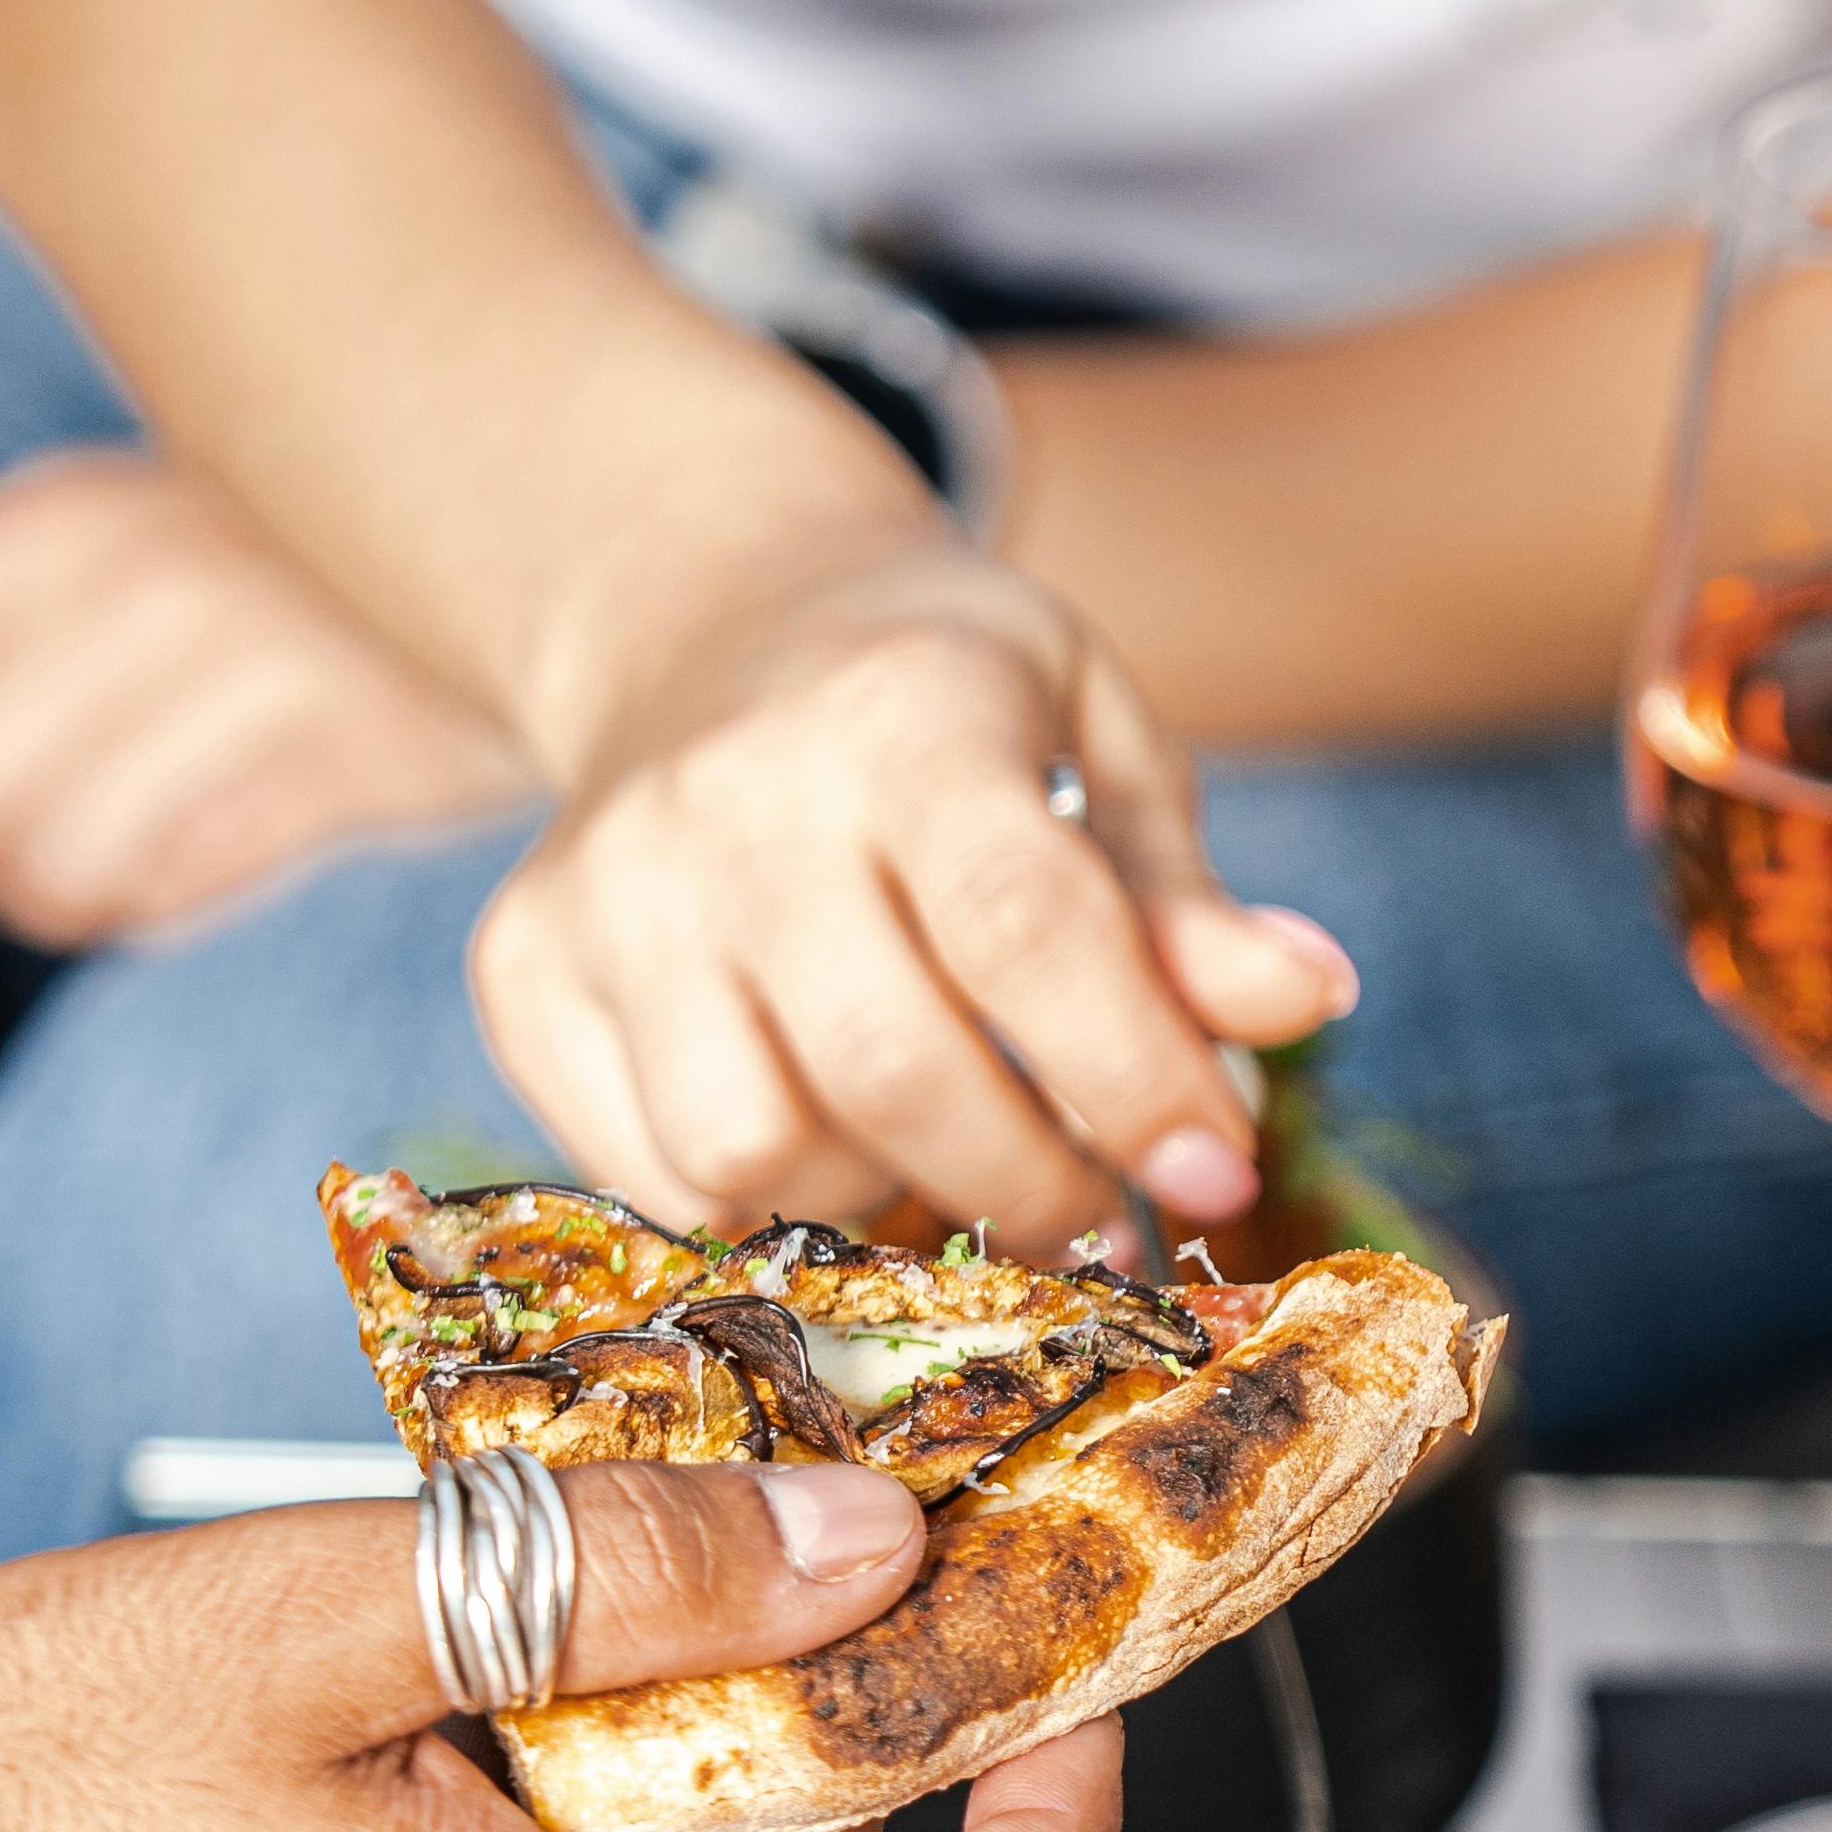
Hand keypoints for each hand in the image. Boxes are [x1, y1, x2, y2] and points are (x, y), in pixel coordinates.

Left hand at [0, 447, 542, 950]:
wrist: (566, 532)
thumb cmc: (305, 575)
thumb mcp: (130, 545)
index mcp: (56, 518)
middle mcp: (136, 580)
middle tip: (23, 856)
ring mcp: (253, 662)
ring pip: (48, 866)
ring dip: (64, 899)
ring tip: (119, 868)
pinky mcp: (358, 749)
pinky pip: (185, 882)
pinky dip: (164, 900)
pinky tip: (204, 860)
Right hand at [470, 549, 1358, 1252]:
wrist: (713, 623)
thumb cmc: (948, 705)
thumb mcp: (1097, 746)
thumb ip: (1184, 898)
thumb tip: (1307, 999)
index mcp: (898, 715)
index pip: (1025, 929)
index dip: (1135, 1077)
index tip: (1217, 1175)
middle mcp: (727, 800)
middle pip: (892, 1071)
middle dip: (1030, 1183)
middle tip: (1099, 1207)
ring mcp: (606, 893)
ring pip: (754, 1155)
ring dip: (885, 1200)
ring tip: (952, 1152)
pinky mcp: (523, 974)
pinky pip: (654, 1178)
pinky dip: (767, 1205)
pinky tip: (835, 1137)